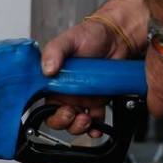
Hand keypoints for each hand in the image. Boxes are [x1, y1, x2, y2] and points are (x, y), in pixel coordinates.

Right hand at [40, 19, 134, 137]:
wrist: (118, 36)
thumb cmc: (91, 35)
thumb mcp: (68, 39)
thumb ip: (54, 51)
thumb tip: (47, 68)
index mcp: (54, 82)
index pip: (44, 104)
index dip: (49, 113)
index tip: (58, 110)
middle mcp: (66, 92)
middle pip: (58, 118)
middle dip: (64, 122)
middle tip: (72, 114)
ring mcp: (82, 98)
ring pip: (75, 122)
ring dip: (79, 126)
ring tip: (86, 119)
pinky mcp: (97, 101)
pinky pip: (95, 120)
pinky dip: (96, 127)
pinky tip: (98, 126)